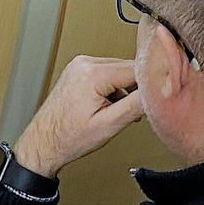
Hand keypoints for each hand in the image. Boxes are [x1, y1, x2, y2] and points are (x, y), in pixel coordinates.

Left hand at [12, 56, 143, 178]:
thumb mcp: (110, 124)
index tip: (158, 98)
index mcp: (92, 73)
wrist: (45, 141)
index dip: (150, 85)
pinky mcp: (78, 71)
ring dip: (125, 89)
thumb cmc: (70, 136)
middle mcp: (84, 63)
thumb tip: (155, 92)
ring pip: (119, 70)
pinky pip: (107, 73)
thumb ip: (135, 105)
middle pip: (128, 67)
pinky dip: (113, 88)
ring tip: (118, 111)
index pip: (136, 69)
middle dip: (137, 88)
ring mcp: (79, 65)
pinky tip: (109, 106)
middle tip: (137, 111)